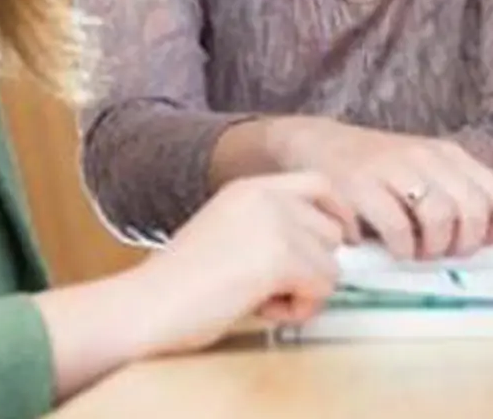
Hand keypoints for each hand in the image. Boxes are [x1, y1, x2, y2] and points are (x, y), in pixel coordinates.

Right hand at [133, 172, 357, 354]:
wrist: (147, 304)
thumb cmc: (180, 285)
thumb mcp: (230, 234)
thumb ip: (272, 229)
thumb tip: (322, 249)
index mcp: (250, 187)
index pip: (319, 183)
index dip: (338, 213)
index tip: (345, 240)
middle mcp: (267, 196)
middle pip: (331, 231)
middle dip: (312, 267)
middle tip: (270, 288)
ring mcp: (275, 223)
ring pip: (331, 265)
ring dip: (303, 292)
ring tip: (259, 298)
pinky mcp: (280, 256)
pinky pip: (322, 288)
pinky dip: (298, 309)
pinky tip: (261, 309)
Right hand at [271, 118, 492, 264]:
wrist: (315, 144)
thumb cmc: (378, 169)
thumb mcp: (426, 177)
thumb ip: (464, 201)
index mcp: (450, 155)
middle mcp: (427, 157)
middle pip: (473, 210)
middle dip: (465, 243)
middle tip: (444, 253)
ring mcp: (394, 168)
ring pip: (439, 219)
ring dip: (431, 248)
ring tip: (415, 251)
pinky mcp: (361, 185)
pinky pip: (398, 230)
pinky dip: (399, 249)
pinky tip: (388, 247)